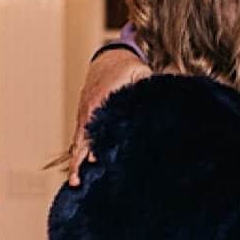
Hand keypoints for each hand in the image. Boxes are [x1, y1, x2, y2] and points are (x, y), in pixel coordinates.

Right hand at [67, 49, 150, 185]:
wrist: (109, 58)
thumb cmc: (126, 67)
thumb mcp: (140, 72)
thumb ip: (148, 86)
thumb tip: (164, 96)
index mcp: (102, 99)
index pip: (97, 125)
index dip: (96, 143)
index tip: (96, 160)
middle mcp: (90, 110)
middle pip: (82, 138)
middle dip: (80, 159)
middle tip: (78, 179)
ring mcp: (85, 115)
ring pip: (77, 141)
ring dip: (75, 161)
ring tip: (75, 182)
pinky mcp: (84, 119)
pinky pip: (78, 138)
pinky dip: (77, 153)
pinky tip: (79, 170)